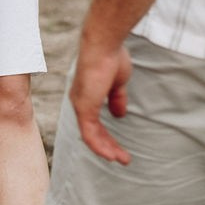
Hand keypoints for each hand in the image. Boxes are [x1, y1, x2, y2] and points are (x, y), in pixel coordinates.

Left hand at [69, 42, 133, 163]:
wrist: (105, 45)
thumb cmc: (112, 57)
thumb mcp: (118, 83)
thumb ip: (117, 99)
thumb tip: (119, 115)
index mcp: (87, 95)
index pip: (95, 122)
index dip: (107, 136)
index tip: (119, 146)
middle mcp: (80, 101)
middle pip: (93, 131)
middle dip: (109, 146)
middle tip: (123, 158)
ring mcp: (80, 105)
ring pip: (91, 136)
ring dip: (107, 149)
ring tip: (122, 160)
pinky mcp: (83, 107)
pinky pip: (89, 134)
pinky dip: (100, 146)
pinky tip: (111, 156)